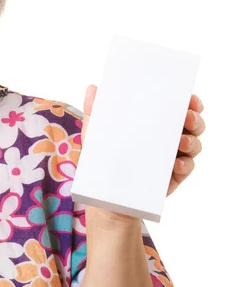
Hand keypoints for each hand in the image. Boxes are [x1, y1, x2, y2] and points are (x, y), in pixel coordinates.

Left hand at [80, 84, 204, 225]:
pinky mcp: (173, 178)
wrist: (105, 199)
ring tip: (180, 141)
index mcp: (152, 124)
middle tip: (187, 116)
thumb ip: (95, 112)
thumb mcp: (96, 136)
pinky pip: (186, 168)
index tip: (188, 97)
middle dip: (193, 117)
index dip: (186, 101)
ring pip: (193, 144)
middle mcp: (166, 139)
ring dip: (191, 140)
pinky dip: (184, 164)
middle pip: (191, 124)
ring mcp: (172, 158)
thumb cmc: (102, 162)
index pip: (174, 108)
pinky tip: (175, 164)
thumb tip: (92, 87)